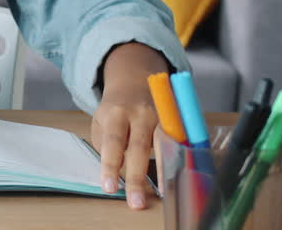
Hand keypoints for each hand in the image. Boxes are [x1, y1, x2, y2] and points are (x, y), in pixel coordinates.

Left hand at [92, 42, 168, 209]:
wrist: (135, 80)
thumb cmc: (115, 109)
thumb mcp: (100, 119)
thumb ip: (104, 142)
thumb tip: (115, 168)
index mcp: (116, 112)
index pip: (113, 142)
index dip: (111, 165)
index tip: (109, 188)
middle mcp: (141, 113)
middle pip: (140, 147)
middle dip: (137, 177)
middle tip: (135, 202)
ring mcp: (162, 116)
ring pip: (164, 145)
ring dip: (164, 172)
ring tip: (163, 194)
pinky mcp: (177, 120)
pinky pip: (179, 143)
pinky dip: (179, 161)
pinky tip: (180, 178)